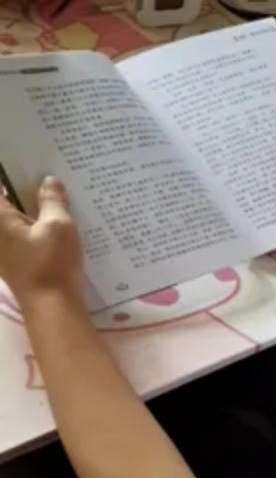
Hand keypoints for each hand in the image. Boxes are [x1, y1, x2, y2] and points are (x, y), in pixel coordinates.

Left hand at [0, 177, 81, 302]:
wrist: (52, 307)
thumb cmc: (51, 263)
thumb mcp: (58, 225)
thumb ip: (53, 200)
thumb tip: (49, 181)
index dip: (13, 170)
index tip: (31, 161)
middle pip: (6, 201)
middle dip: (25, 188)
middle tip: (49, 175)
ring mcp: (2, 248)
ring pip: (16, 218)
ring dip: (33, 208)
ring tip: (57, 196)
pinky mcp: (14, 260)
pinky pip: (22, 234)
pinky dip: (35, 226)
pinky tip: (57, 223)